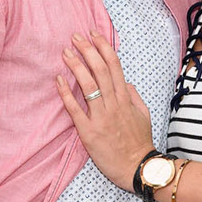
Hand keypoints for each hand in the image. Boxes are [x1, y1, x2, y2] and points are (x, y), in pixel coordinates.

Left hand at [57, 31, 154, 189]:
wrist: (137, 167)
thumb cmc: (140, 142)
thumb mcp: (143, 115)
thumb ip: (134, 96)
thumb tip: (126, 82)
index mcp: (126, 98)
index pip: (114, 66)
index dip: (103, 47)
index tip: (94, 34)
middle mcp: (114, 104)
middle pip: (100, 70)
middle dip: (87, 50)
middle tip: (75, 37)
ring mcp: (101, 117)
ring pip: (88, 85)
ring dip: (76, 66)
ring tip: (65, 52)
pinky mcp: (89, 132)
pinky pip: (75, 109)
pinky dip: (66, 93)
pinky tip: (58, 80)